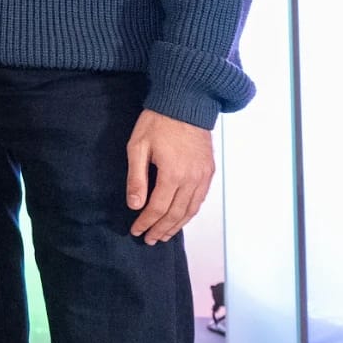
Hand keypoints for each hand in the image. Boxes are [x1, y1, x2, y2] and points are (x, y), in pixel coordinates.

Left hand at [126, 110, 213, 243]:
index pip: (158, 208)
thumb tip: (134, 205)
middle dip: (161, 229)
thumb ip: (136, 178)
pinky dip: (190, 212)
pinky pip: (200, 199)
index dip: (146, 222)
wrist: (186, 103)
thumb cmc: (158, 122)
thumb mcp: (138, 147)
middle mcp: (192, 179)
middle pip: (176, 214)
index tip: (136, 231)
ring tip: (164, 235)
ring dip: (177, 225)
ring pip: (191, 210)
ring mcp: (203, 176)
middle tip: (149, 239)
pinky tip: (181, 217)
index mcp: (172, 174)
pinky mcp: (209, 171)